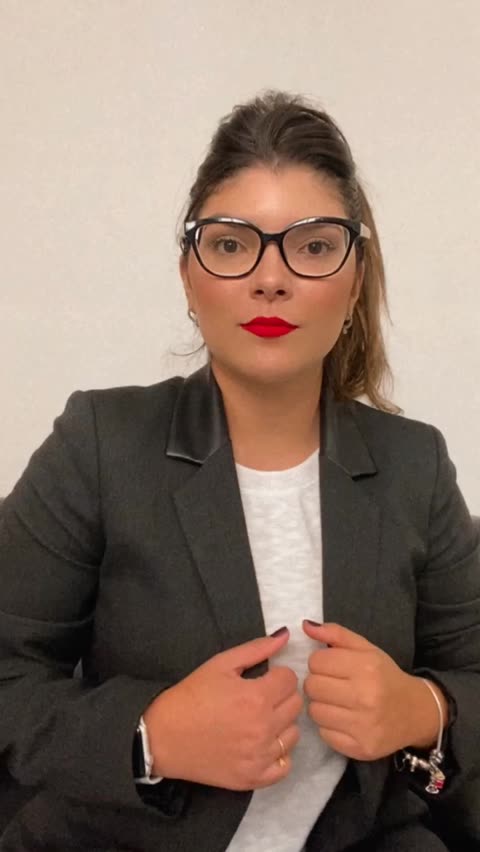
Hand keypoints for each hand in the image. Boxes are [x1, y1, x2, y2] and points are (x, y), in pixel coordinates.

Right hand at [143, 628, 302, 790]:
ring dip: (281, 724)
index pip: (290, 679)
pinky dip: (278, 755)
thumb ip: (256, 649)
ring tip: (259, 720)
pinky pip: (284, 766)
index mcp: (256, 697)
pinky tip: (261, 744)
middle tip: (260, 697)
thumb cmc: (192, 695)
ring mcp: (259, 756)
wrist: (164, 736)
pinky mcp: (253, 778)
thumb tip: (285, 635)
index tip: (262, 679)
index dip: (276, 675)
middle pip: (295, 705)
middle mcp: (263, 728)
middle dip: (281, 696)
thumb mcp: (221, 664)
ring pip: (293, 735)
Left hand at [302, 621, 420, 760]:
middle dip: (318, 683)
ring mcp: (363, 726)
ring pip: (314, 711)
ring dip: (321, 705)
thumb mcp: (366, 648)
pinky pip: (324, 734)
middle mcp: (365, 696)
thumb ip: (336, 634)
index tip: (332, 667)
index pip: (316, 661)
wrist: (415, 712)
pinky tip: (344, 719)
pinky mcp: (360, 748)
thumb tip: (305, 626)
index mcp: (366, 667)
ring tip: (338, 702)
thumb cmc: (385, 676)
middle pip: (312, 686)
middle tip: (332, 685)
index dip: (320, 663)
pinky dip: (329, 726)